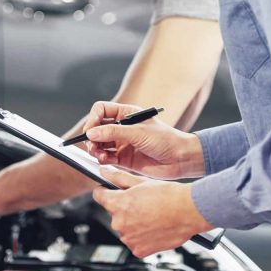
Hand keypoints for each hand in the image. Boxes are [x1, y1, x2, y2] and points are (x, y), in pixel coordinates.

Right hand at [83, 101, 204, 178]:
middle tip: (92, 146)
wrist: (180, 159)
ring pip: (100, 144)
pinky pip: (107, 158)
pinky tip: (104, 160)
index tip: (90, 130)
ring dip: (95, 149)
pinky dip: (102, 159)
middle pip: (97, 128)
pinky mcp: (124, 158)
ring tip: (98, 154)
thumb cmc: (165, 140)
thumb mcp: (138, 132)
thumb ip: (113, 132)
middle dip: (92, 137)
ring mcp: (123, 143)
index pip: (102, 110)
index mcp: (126, 114)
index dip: (93, 119)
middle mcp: (123, 128)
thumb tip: (91, 133)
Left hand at [92, 168, 212, 257]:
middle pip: (114, 214)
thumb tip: (104, 172)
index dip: (105, 192)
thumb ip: (118, 178)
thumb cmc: (169, 195)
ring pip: (125, 229)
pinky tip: (154, 228)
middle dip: (124, 209)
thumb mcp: (141, 182)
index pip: (99, 196)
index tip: (109, 192)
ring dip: (134, 224)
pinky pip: (135, 243)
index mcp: (118, 204)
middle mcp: (120, 223)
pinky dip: (142, 238)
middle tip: (142, 204)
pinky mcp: (139, 250)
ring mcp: (129, 238)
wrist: (189, 211)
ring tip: (151, 216)